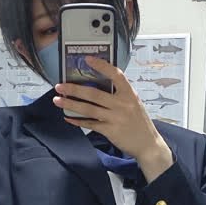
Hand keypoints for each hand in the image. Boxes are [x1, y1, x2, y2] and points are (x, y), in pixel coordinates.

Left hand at [53, 56, 172, 174]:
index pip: (115, 75)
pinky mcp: (110, 131)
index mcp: (129, 94)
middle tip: (60, 86)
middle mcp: (122, 104)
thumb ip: (119, 96)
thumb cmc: (139, 123)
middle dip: (74, 89)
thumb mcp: (134, 104)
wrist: (148, 144)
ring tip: (57, 101)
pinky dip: (78, 121)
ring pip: (88, 109)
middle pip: (94, 94)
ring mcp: (115, 118)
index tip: (88, 59)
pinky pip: (90, 124)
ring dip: (71, 104)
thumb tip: (97, 89)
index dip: (101, 66)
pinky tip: (68, 118)